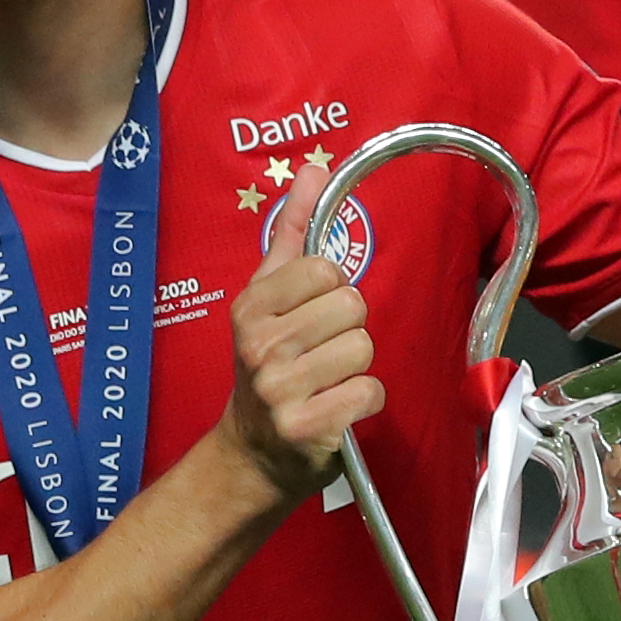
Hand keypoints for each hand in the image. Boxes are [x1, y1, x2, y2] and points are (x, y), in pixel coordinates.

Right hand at [215, 163, 381, 501]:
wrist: (253, 452)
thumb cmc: (268, 366)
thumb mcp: (269, 297)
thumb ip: (295, 231)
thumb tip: (314, 168)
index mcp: (252, 306)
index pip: (327, 270)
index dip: (333, 292)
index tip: (314, 316)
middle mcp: (260, 345)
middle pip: (352, 308)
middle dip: (349, 330)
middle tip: (323, 353)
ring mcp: (280, 389)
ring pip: (363, 349)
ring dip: (358, 367)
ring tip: (329, 380)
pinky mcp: (306, 426)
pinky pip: (368, 392)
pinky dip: (364, 401)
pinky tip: (339, 406)